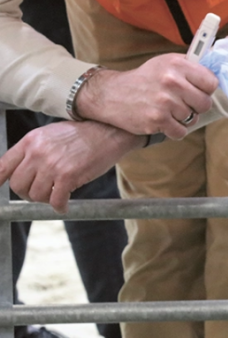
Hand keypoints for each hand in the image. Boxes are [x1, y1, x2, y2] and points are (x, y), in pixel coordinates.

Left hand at [0, 120, 144, 212]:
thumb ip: (34, 150)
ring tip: (55, 197)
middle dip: (27, 194)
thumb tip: (22, 169)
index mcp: (30, 141)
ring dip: (45, 200)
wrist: (108, 130)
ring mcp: (52, 165)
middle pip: (18, 185)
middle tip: (39, 194)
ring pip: (36, 195)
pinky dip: (59, 207)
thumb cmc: (82, 134)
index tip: (1, 187)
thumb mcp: (50, 135)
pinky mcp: (68, 176)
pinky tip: (64, 205)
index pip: (3, 166)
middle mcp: (37, 152)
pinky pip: (55, 200)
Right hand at [74, 53, 218, 138]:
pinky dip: (174, 130)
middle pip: (205, 103)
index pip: (211, 82)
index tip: (197, 90)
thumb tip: (218, 66)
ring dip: (183, 118)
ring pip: (193, 118)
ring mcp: (165, 102)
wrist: (112, 94)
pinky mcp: (157, 120)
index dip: (206, 89)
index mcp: (177, 64)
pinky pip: (181, 131)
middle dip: (196, 106)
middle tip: (182, 103)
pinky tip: (163, 121)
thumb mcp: (166, 63)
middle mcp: (172, 81)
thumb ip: (191, 66)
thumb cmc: (145, 79)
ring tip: (168, 110)